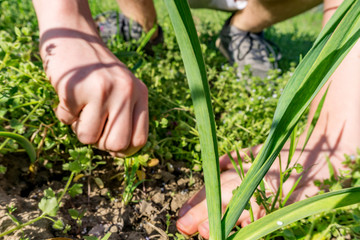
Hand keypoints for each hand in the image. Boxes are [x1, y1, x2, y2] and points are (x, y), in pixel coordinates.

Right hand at [40, 29, 147, 156]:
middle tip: (93, 125)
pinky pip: (66, 120)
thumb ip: (126, 116)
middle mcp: (126, 91)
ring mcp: (102, 90)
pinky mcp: (76, 89)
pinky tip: (69, 94)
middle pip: (116, 144)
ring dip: (79, 127)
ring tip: (80, 106)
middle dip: (100, 143)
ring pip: (88, 138)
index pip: (140, 140)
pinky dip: (64, 113)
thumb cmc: (98, 71)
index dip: (123, 149)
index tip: (110, 144)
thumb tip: (120, 152)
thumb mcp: (122, 88)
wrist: (73, 36)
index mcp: (140, 93)